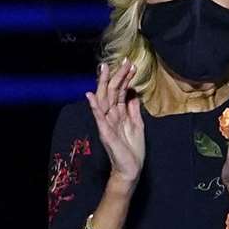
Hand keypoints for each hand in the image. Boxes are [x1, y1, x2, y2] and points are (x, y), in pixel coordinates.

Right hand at [85, 61, 144, 185]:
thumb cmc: (132, 149)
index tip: (131, 64)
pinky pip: (99, 117)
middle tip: (123, 60)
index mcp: (118, 114)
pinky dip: (94, 106)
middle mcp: (111, 116)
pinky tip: (91, 96)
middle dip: (117, 75)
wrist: (130, 169)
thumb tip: (133, 93)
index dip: (125, 78)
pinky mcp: (105, 133)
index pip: (120, 91)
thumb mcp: (137, 125)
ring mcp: (106, 123)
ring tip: (105, 69)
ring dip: (105, 84)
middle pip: (111, 92)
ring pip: (104, 100)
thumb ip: (133, 109)